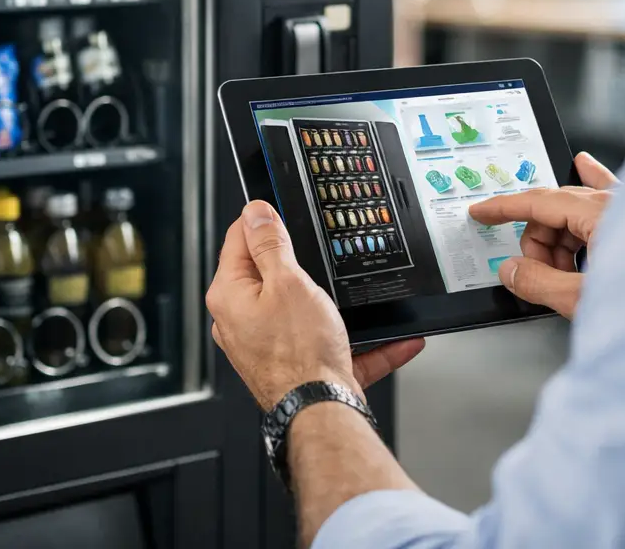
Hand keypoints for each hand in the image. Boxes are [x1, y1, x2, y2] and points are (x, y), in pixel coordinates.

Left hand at [207, 201, 425, 409]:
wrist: (322, 414)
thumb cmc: (299, 354)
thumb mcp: (288, 281)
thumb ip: (270, 243)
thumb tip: (255, 211)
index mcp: (230, 295)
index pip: (238, 240)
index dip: (264, 220)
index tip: (284, 212)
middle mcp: (241, 322)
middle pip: (271, 274)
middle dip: (303, 264)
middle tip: (324, 257)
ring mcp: (269, 346)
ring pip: (306, 310)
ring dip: (336, 305)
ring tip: (358, 298)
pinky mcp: (298, 367)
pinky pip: (333, 344)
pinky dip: (362, 341)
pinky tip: (394, 338)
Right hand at [468, 152, 617, 317]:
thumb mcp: (583, 300)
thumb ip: (539, 283)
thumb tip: (512, 271)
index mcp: (605, 214)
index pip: (541, 200)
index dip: (505, 208)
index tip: (482, 212)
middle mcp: (624, 203)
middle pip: (558, 208)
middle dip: (539, 240)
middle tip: (536, 275)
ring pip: (582, 208)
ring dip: (565, 237)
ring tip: (568, 274)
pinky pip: (614, 191)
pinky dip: (594, 183)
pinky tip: (588, 165)